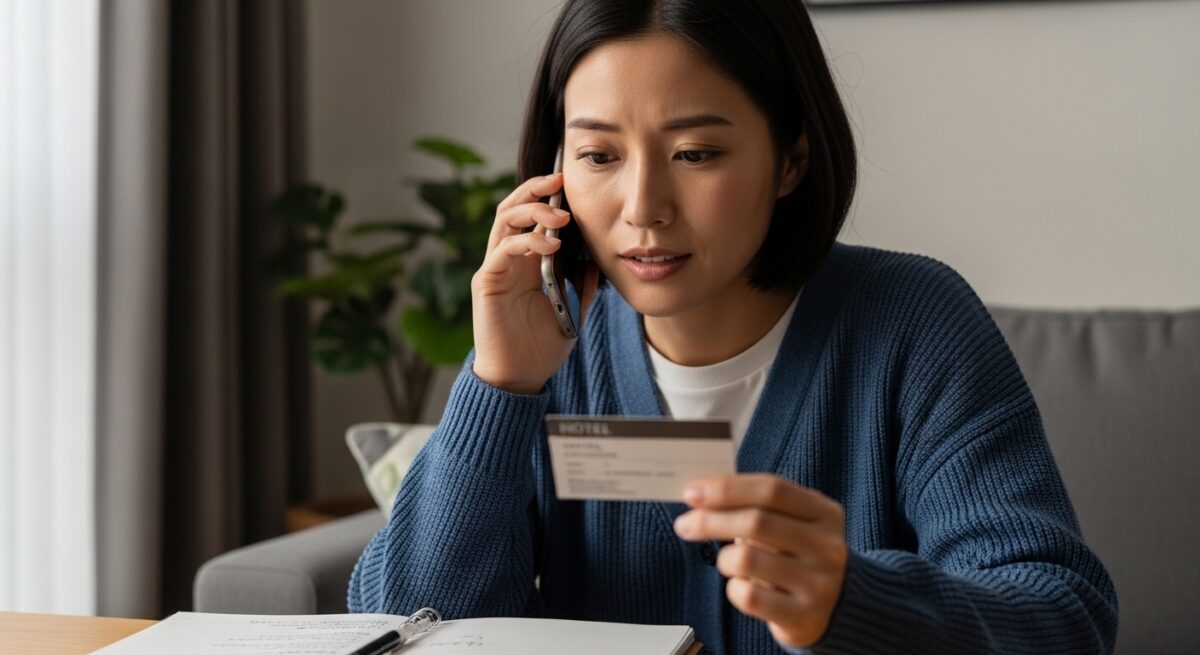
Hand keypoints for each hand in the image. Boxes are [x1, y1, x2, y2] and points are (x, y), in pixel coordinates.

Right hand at [470, 172, 599, 393]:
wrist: (519, 378)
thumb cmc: (541, 347)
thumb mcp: (573, 311)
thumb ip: (583, 287)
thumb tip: (597, 261)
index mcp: (528, 262)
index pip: (530, 216)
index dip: (545, 196)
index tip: (569, 183)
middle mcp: (508, 260)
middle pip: (513, 208)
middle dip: (535, 190)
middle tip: (559, 180)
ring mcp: (496, 269)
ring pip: (504, 221)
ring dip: (532, 210)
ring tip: (561, 215)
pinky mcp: (487, 282)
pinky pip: (503, 250)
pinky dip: (526, 241)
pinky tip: (551, 244)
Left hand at [673, 474, 847, 648]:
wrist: (835, 607)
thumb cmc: (797, 555)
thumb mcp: (791, 522)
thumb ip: (756, 504)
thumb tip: (701, 495)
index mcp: (825, 512)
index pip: (772, 489)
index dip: (727, 488)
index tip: (692, 493)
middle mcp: (827, 546)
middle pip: (756, 522)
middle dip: (710, 521)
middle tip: (685, 525)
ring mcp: (819, 583)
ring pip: (746, 560)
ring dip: (723, 559)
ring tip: (727, 563)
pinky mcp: (803, 616)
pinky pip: (749, 597)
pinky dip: (733, 589)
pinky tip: (742, 586)